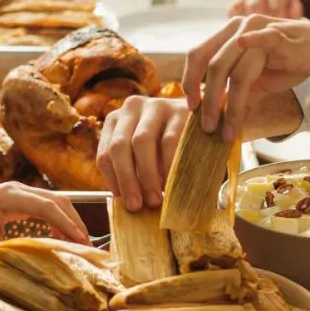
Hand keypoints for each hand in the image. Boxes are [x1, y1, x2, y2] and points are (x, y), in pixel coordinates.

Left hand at [0, 183, 89, 255]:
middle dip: (75, 222)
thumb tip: (37, 262)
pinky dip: (56, 221)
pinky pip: (43, 207)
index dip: (69, 225)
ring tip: (78, 243)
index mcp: (12, 196)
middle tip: (87, 246)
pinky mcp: (15, 200)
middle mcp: (19, 190)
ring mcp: (18, 193)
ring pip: (53, 203)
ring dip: (68, 221)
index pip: (50, 208)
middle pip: (58, 201)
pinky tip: (59, 237)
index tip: (82, 243)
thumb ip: (11, 250)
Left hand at [97, 95, 190, 211]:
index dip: (112, 180)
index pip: (105, 153)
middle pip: (120, 146)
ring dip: (147, 175)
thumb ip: (133, 170)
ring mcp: (156, 105)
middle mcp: (131, 108)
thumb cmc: (167, 146)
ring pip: (142, 141)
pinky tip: (171, 182)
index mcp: (116, 120)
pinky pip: (170, 140)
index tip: (122, 201)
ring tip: (155, 198)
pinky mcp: (179, 109)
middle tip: (136, 205)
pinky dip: (168, 165)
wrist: (204, 124)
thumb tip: (128, 201)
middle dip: (127, 179)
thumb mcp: (144, 154)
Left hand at [183, 15, 309, 140]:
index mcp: (228, 34)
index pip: (199, 54)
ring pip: (236, 70)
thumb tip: (219, 120)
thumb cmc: (291, 61)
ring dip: (230, 104)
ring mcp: (259, 27)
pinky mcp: (280, 34)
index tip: (190, 106)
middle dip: (209, 100)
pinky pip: (264, 40)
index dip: (190, 80)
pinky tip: (242, 46)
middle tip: (208, 127)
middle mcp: (239, 27)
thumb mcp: (259, 80)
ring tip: (228, 128)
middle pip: (214, 66)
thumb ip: (239, 93)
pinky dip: (252, 43)